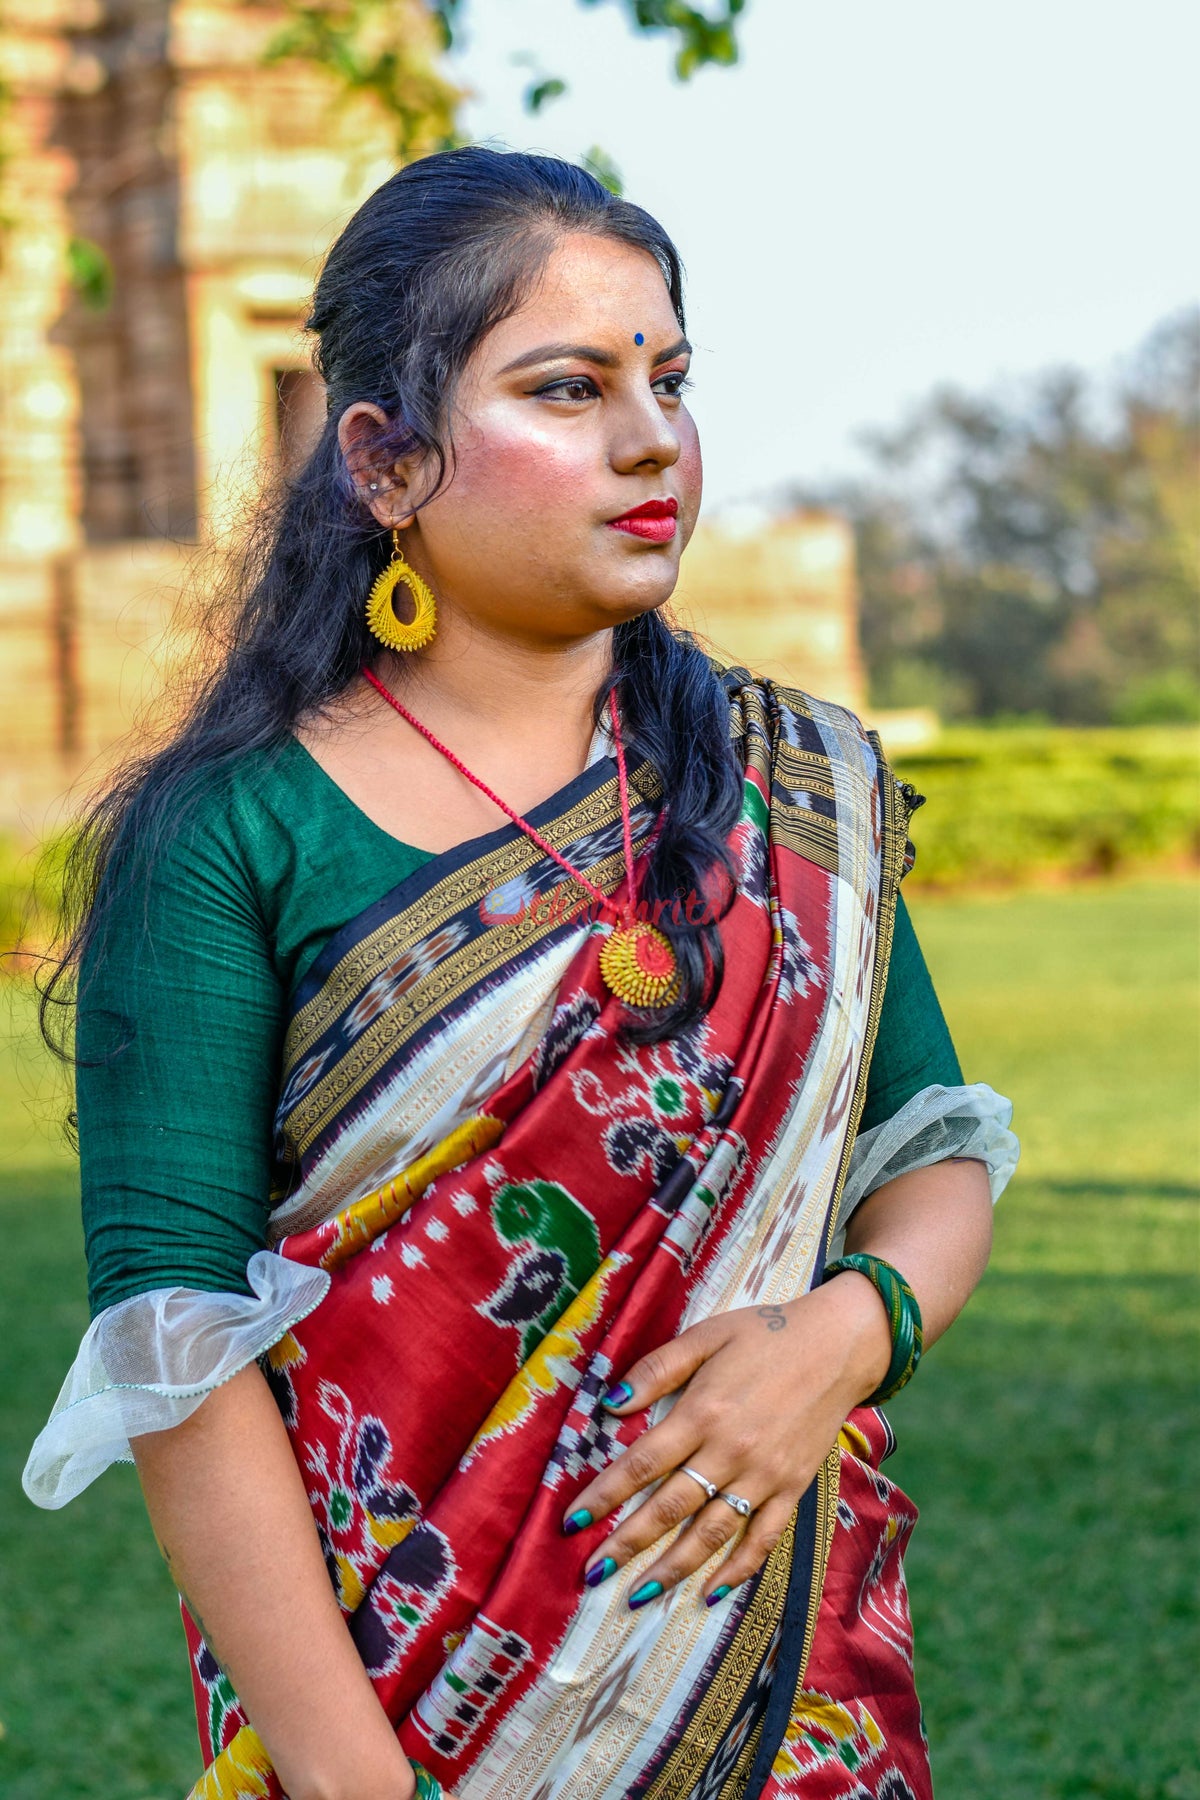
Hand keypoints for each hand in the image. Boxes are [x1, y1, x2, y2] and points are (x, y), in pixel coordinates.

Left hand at [561, 1275, 891, 1606]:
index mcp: (702, 1412)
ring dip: (672, 1568)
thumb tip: (610, 1403)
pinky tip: (710, 1592)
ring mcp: (764, 1476)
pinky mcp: (792, 1489)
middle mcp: (730, 1452)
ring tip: (638, 1596)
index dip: (604, 1496)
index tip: (572, 1522)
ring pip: (711, 1533)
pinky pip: (762, 1537)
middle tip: (592, 1574)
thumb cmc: (765, 1334)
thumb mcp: (706, 1335)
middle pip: (670, 1508)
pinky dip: (737, 1569)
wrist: (837, 1345)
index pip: (641, 1464)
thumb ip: (657, 1369)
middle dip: (627, 1544)